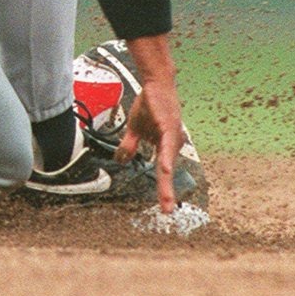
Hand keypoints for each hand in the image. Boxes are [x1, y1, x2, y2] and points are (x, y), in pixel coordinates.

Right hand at [116, 75, 185, 213]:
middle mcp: (172, 145)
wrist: (156, 83)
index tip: (164, 208)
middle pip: (167, 172)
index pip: (163, 172)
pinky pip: (167, 146)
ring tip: (166, 201)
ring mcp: (172, 137)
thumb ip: (130, 145)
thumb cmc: (149, 105)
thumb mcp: (135, 128)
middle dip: (166, 193)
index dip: (163, 190)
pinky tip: (164, 168)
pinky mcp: (169, 127)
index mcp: (165, 147)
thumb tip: (121, 160)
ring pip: (167, 163)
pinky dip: (165, 158)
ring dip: (166, 182)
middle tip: (166, 212)